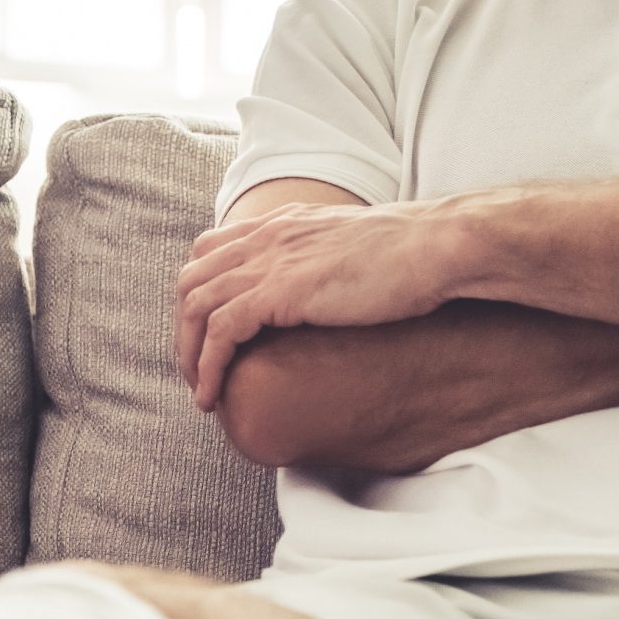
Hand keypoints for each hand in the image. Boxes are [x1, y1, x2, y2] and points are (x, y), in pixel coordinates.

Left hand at [175, 199, 458, 410]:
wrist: (435, 246)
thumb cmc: (413, 253)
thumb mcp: (354, 246)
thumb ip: (326, 258)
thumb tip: (331, 286)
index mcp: (282, 223)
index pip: (209, 250)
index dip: (199, 294)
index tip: (207, 335)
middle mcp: (266, 237)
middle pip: (191, 281)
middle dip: (183, 330)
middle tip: (196, 372)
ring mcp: (269, 262)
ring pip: (196, 308)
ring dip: (189, 355)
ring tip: (202, 392)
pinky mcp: (279, 292)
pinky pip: (220, 332)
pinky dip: (208, 366)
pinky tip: (214, 395)